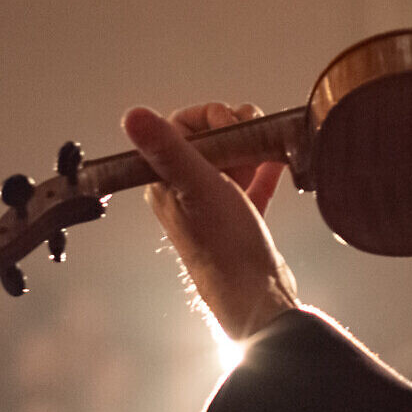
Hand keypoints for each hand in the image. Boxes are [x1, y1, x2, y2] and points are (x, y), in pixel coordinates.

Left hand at [122, 103, 299, 339]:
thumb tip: (133, 116)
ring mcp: (212, 204)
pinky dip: (266, 168)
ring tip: (269, 148)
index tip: (233, 124)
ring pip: (232, 157)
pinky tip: (279, 162)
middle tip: (254, 137)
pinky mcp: (239, 217)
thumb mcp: (196, 185)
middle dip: (237, 128)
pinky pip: (253, 181)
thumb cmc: (223, 244)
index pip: (181, 126)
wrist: (254, 295)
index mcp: (165, 181)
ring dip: (253, 145)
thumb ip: (167, 148)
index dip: (211, 117)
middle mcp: (184, 190)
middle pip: (210, 139)